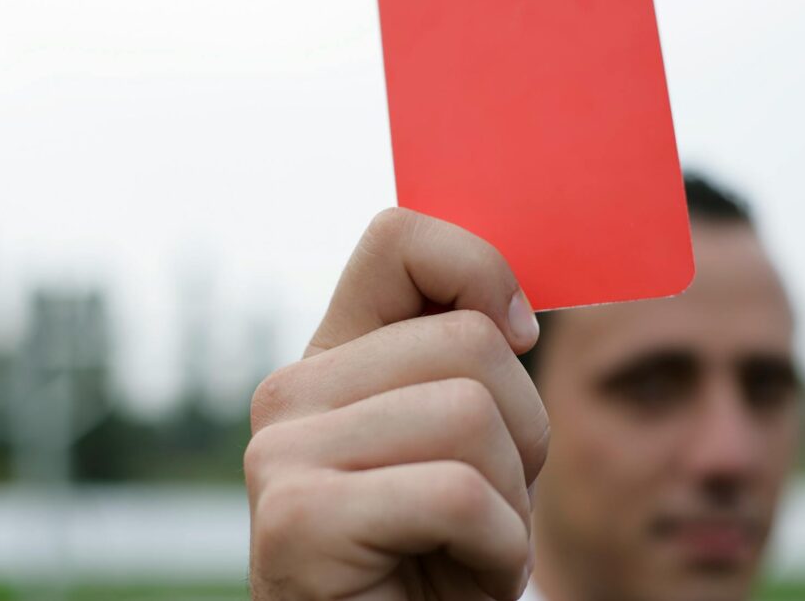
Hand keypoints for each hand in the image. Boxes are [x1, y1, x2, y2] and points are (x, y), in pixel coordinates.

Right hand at [245, 208, 548, 600]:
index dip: (480, 269)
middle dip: (523, 432)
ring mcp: (281, 452)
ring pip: (471, 414)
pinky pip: (457, 494)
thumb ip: (464, 361)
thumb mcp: (463, 438)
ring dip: (512, 503)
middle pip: (470, 340)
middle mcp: (292, 392)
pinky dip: (498, 552)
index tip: (519, 336)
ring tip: (470, 544)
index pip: (399, 239)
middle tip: (488, 501)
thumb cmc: (443, 549)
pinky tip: (462, 579)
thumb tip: (514, 314)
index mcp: (334, 357)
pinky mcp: (296, 518)